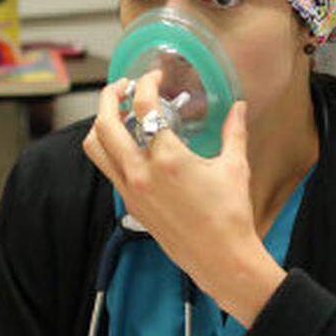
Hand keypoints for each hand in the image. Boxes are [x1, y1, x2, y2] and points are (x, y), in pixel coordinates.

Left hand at [82, 71, 285, 326]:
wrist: (220, 259)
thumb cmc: (230, 215)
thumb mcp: (235, 167)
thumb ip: (234, 131)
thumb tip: (239, 107)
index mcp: (167, 159)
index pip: (143, 107)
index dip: (145, 83)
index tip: (153, 76)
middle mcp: (140, 173)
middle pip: (104, 124)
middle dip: (109, 96)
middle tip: (123, 86)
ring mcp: (131, 190)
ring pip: (95, 148)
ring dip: (102, 124)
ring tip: (120, 113)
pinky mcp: (129, 204)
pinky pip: (108, 168)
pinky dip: (110, 149)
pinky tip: (130, 143)